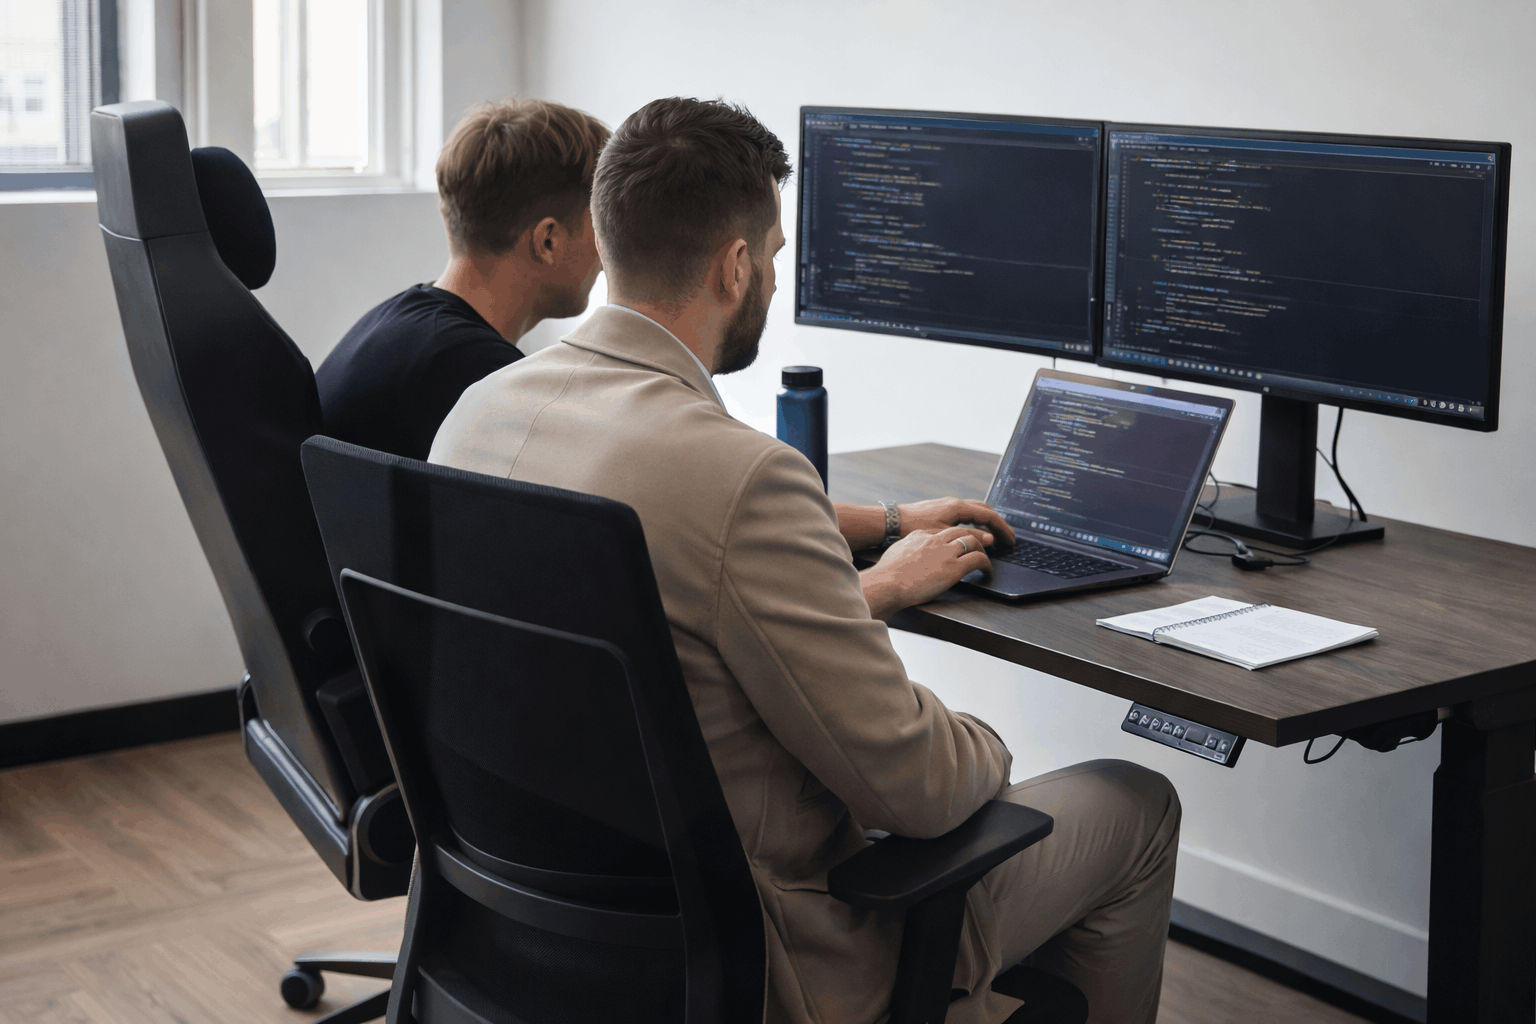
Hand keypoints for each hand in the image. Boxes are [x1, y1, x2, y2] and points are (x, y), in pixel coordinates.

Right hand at [861, 525, 993, 619]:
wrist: (888, 583)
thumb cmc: (887, 574)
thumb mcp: (896, 552)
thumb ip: (906, 549)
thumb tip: (907, 554)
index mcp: (920, 535)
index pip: (942, 531)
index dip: (952, 538)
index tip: (956, 545)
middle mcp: (935, 539)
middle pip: (961, 531)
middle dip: (971, 538)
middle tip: (977, 546)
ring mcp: (946, 552)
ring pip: (973, 541)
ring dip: (981, 548)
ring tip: (984, 558)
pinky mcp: (954, 567)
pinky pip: (978, 559)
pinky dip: (986, 563)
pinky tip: (987, 570)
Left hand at [897, 497, 1015, 546]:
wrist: (891, 521)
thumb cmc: (914, 527)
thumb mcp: (944, 535)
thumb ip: (968, 536)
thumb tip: (989, 539)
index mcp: (957, 507)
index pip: (989, 515)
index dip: (1003, 529)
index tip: (1011, 541)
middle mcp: (954, 503)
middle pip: (984, 510)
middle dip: (998, 524)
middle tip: (1008, 538)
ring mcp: (947, 505)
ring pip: (975, 511)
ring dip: (987, 522)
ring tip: (995, 536)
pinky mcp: (940, 510)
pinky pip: (965, 514)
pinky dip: (975, 522)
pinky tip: (974, 532)